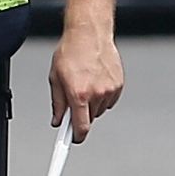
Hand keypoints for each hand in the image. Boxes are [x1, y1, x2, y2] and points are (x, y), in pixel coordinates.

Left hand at [49, 17, 123, 141]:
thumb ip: (57, 103)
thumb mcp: (55, 78)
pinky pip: (109, 100)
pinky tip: (95, 80)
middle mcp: (96, 93)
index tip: (73, 142)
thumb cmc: (71, 51)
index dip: (76, 137)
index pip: (81, 127)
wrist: (89, 33)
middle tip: (74, 97)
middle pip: (89, 119)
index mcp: (78, 94)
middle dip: (80, 113)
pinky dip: (102, 96)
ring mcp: (109, 89)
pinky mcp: (118, 84)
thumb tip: (58, 120)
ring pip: (99, 110)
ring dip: (92, 104)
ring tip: (85, 83)